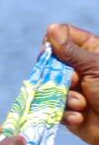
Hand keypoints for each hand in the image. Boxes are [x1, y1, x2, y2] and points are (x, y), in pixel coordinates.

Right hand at [47, 22, 98, 144]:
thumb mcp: (94, 66)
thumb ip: (70, 50)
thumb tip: (51, 27)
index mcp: (90, 50)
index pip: (62, 36)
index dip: (53, 45)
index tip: (50, 54)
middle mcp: (80, 68)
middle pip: (51, 62)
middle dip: (58, 76)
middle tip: (74, 82)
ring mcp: (73, 89)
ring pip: (50, 87)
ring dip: (65, 97)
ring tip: (82, 104)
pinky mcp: (68, 110)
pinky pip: (53, 108)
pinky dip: (66, 113)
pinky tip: (80, 116)